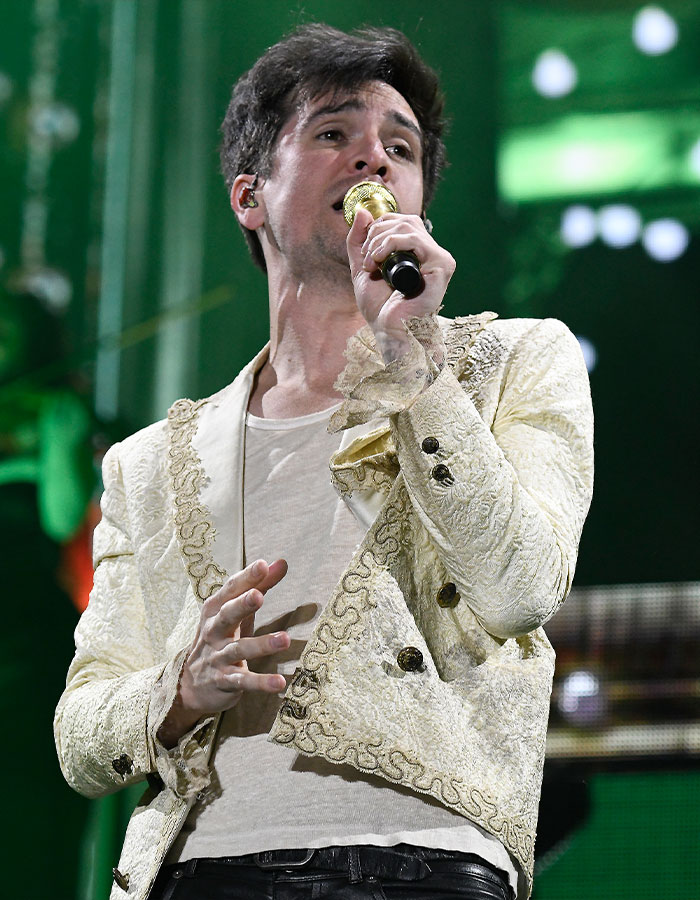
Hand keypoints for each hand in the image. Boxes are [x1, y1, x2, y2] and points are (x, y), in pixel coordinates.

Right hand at [157, 558, 288, 746]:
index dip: (246, 578)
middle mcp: (213, 631)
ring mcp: (218, 657)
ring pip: (239, 649)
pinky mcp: (225, 681)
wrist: (189, 684)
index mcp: (215, 610)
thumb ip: (260, 586)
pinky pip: (243, 681)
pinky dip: (260, 682)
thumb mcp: (236, 611)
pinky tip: (279, 682)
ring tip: (285, 639)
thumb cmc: (220, 638)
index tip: (263, 565)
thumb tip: (282, 562)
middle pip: (227, 615)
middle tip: (258, 595)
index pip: (231, 590)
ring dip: (262, 644)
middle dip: (242, 605)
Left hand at [346, 208, 454, 362]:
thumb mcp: (362, 267)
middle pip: (403, 219)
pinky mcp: (441, 266)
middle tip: (367, 258)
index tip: (365, 253)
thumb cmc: (380, 307)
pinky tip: (380, 260)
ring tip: (371, 262)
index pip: (400, 221)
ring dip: (381, 240)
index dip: (378, 227)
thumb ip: (359, 240)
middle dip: (377, 233)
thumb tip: (362, 211)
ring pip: (407, 226)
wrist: (388, 331)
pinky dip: (392, 244)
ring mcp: (439, 259)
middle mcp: (431, 253)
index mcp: (417, 253)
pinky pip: (414, 240)